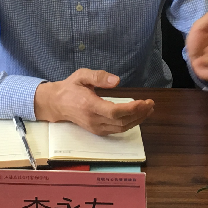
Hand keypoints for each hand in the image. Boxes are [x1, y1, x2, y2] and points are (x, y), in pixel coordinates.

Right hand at [33, 69, 154, 135]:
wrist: (56, 104)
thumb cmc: (70, 87)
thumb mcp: (82, 75)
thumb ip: (98, 76)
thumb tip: (117, 80)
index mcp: (90, 105)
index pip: (114, 112)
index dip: (131, 109)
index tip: (144, 102)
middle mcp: (94, 120)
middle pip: (121, 122)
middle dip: (139, 114)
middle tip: (150, 104)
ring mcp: (95, 128)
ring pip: (121, 128)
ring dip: (137, 120)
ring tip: (148, 109)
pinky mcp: (97, 131)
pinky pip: (117, 130)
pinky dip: (130, 124)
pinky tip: (137, 116)